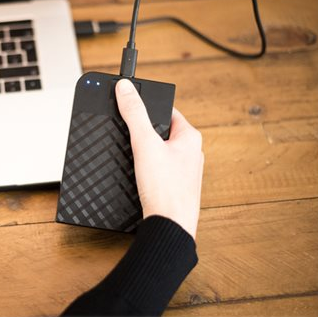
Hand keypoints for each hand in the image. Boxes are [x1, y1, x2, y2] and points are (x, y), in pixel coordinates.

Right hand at [115, 79, 203, 238]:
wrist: (169, 228)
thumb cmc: (166, 190)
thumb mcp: (145, 144)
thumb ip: (134, 114)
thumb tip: (126, 88)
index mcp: (190, 137)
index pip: (167, 110)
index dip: (147, 108)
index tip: (132, 108)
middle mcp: (192, 153)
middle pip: (161, 132)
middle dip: (143, 134)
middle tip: (130, 139)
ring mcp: (184, 172)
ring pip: (159, 153)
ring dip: (144, 154)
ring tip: (135, 162)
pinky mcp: (175, 188)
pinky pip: (158, 171)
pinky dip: (147, 172)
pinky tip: (139, 179)